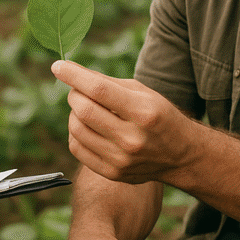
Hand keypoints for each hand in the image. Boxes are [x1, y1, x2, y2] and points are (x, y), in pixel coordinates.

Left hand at [52, 61, 197, 184]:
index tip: (58, 66)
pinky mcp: (112, 173)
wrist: (181, 154)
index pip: (98, 90)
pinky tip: (87, 126)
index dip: (73, 75)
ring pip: (76, 129)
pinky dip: (75, 132)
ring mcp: (121, 160)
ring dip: (74, 113)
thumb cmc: (158, 115)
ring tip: (86, 108)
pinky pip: (77, 148)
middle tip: (78, 89)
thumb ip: (106, 82)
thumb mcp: (141, 92)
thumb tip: (69, 71)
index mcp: (143, 112)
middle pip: (84, 110)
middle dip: (74, 94)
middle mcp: (132, 139)